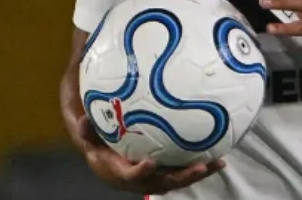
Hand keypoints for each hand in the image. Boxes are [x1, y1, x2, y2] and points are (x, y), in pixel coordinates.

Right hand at [75, 114, 224, 193]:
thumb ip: (87, 132)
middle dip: (181, 177)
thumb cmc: (99, 148)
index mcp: (120, 173)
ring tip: (217, 163)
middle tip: (198, 167)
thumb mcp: (89, 140)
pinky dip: (200, 168)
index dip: (140, 172)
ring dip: (197, 174)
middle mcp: (141, 180)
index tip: (150, 163)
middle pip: (162, 183)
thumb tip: (83, 119)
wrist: (106, 163)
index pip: (130, 176)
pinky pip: (183, 173)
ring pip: (177, 181)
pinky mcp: (165, 175)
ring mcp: (155, 179)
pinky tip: (219, 159)